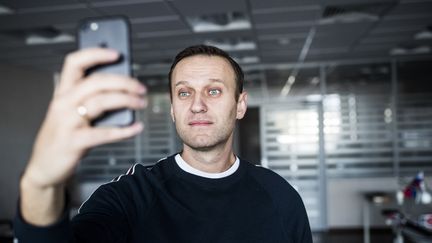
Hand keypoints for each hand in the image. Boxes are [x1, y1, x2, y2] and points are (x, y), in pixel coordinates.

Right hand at [22, 48, 146, 188]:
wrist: (43, 168)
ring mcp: (66, 122)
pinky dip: (124, 130)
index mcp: (63, 92)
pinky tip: (136, 128)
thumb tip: (123, 89)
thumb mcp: (72, 113)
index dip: (95, 54)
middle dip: (123, 81)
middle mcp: (63, 103)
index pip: (75, 63)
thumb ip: (91, 100)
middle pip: (96, 82)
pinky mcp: (73, 142)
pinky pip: (103, 133)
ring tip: (141, 103)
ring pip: (101, 102)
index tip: (116, 54)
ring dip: (126, 100)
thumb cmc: (63, 137)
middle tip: (141, 87)